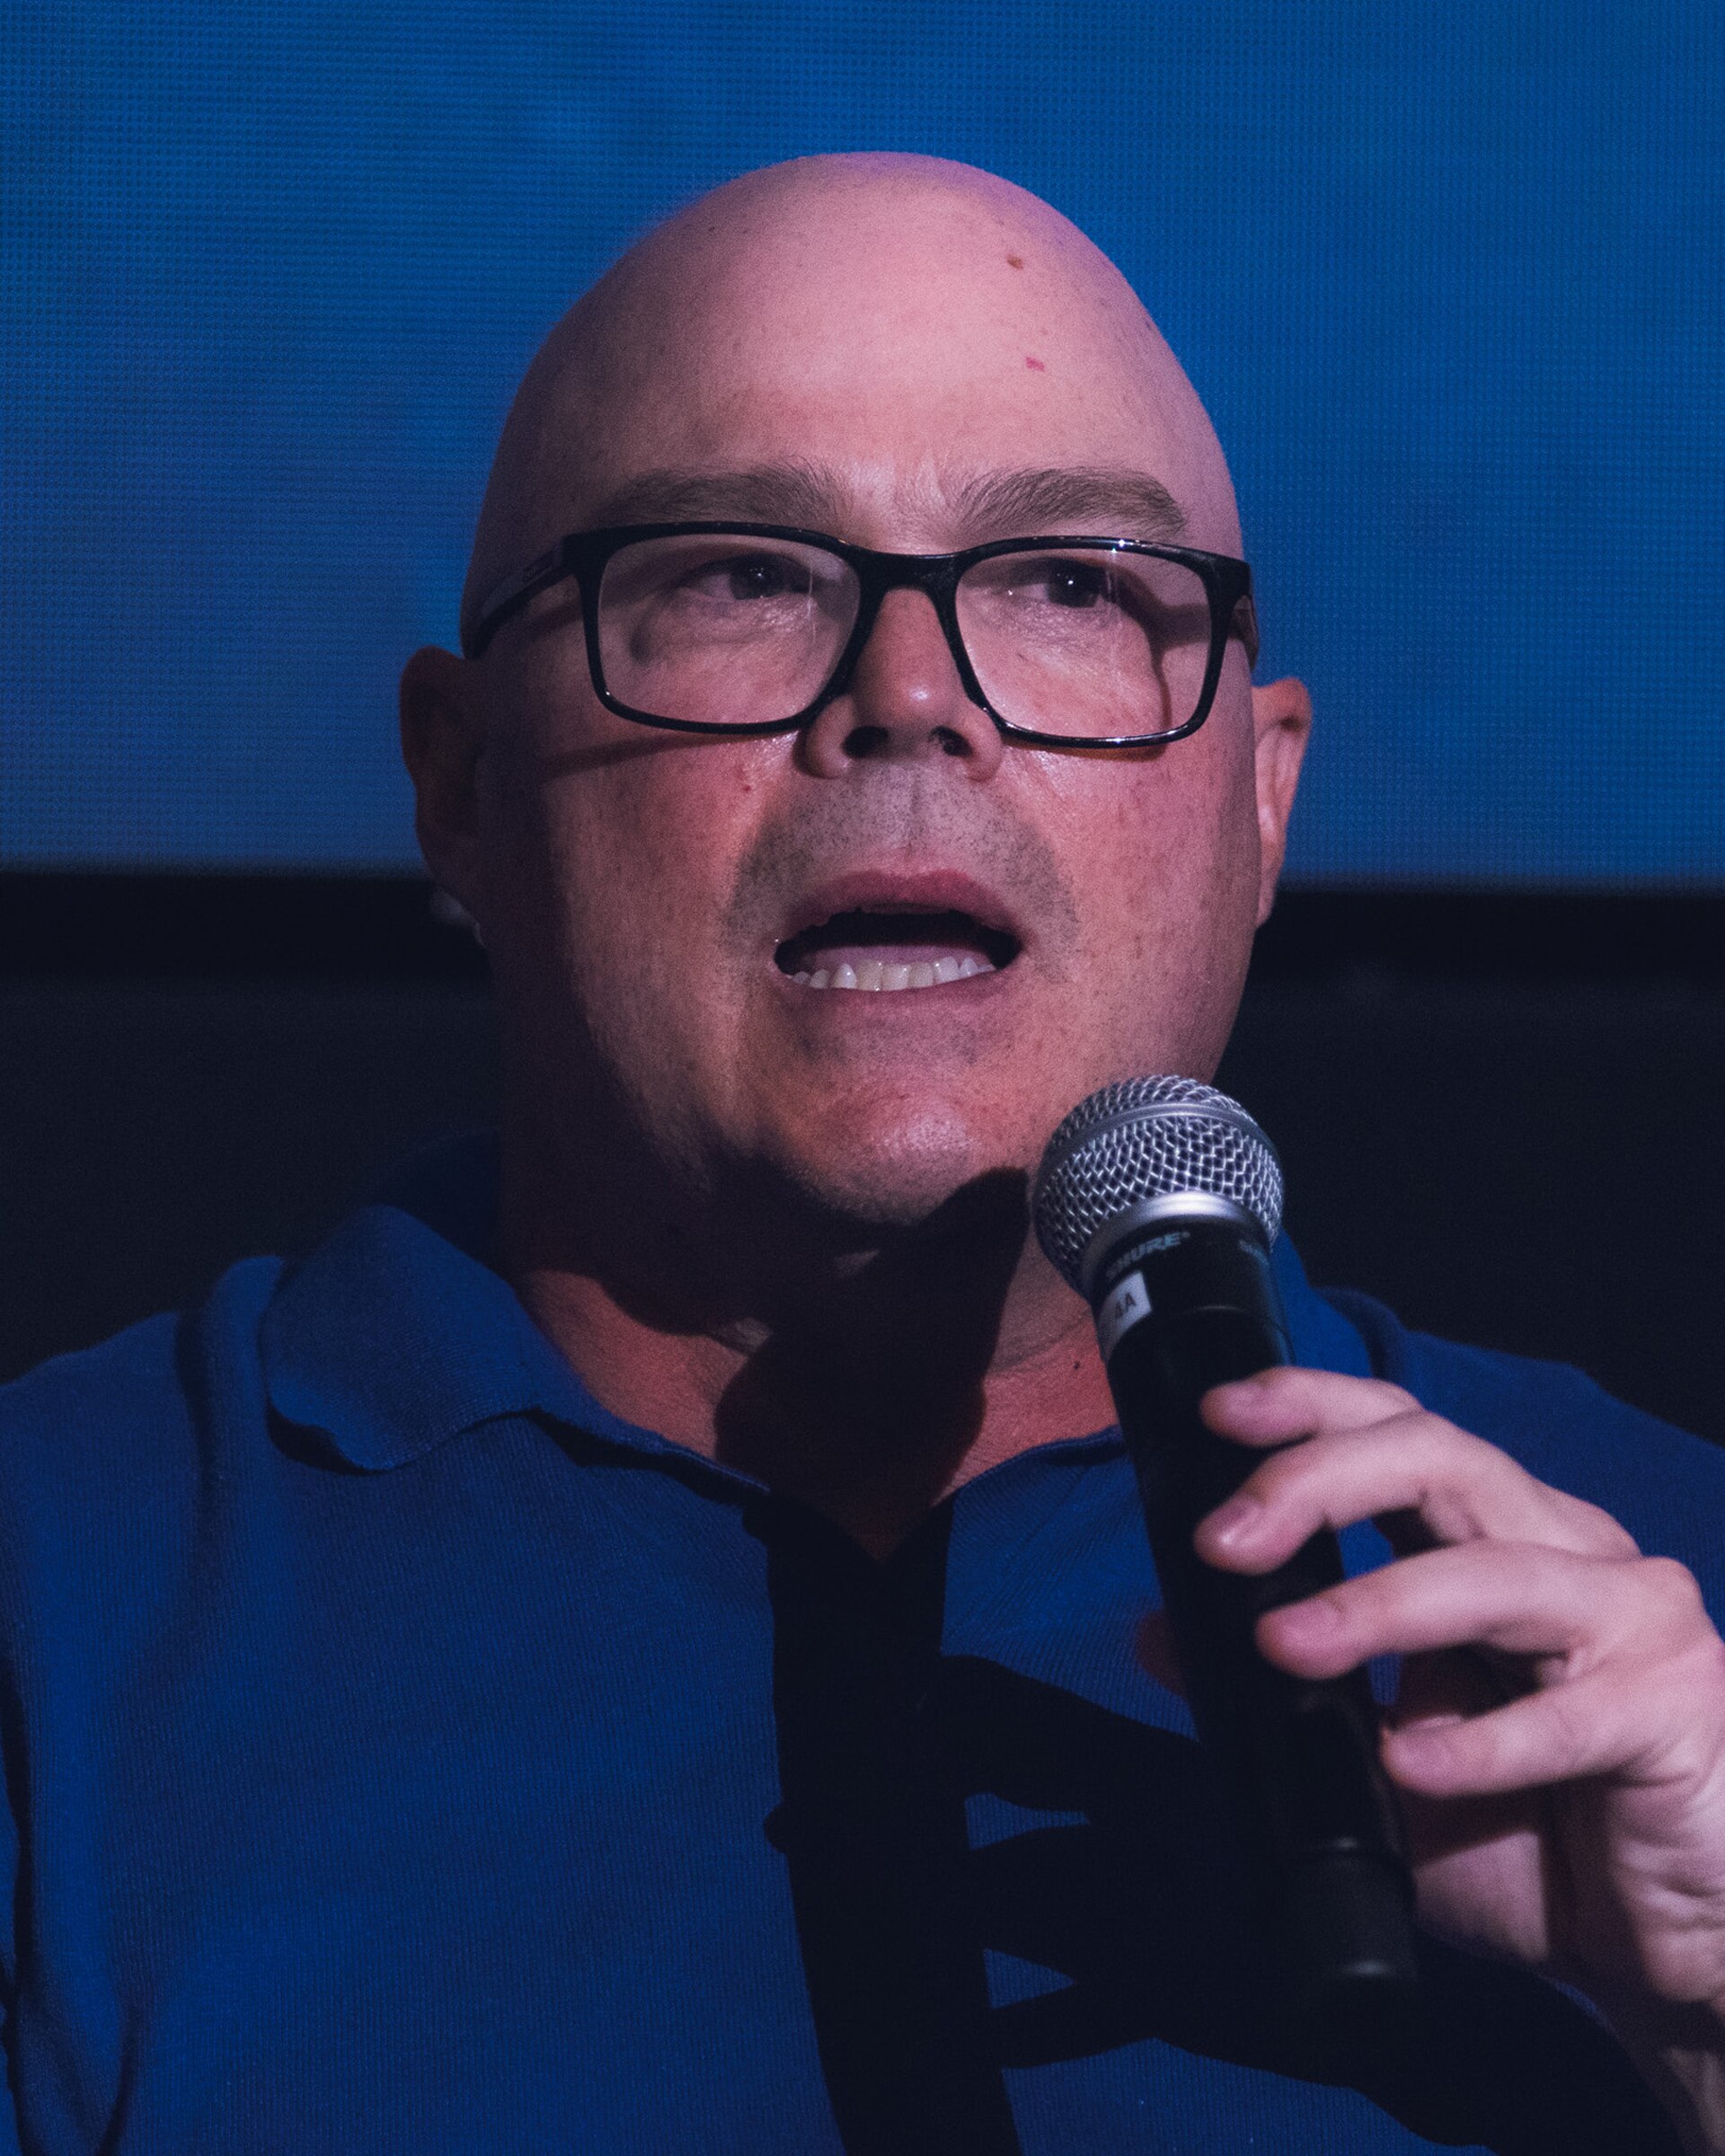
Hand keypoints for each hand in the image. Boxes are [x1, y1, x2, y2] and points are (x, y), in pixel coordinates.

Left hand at [1162, 1368, 1724, 2142]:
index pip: (1401, 1430)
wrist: (1669, 1948)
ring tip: (1286, 1645)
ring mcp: (1631, 1619)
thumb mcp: (1378, 1757)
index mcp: (1495, 1536)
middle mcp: (1566, 1548)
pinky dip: (1481, 1744)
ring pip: (1494, 1572)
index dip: (1311, 1408)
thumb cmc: (1533, 1836)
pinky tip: (1415, 1766)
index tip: (1219, 1414)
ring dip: (1378, 1607)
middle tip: (1224, 1541)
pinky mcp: (1674, 1706)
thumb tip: (1158, 1633)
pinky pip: (1567, 1715)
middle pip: (1443, 1460)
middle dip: (1320, 1483)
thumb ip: (1286, 1689)